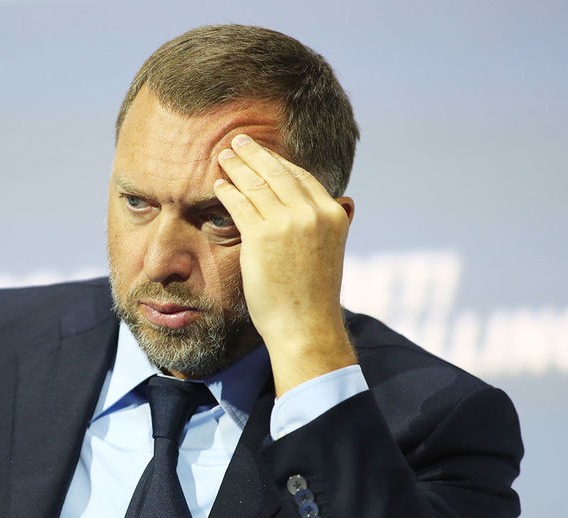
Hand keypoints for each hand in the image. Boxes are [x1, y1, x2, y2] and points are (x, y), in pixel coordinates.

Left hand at [214, 134, 356, 394]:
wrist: (306, 325)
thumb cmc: (314, 295)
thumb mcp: (334, 251)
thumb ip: (337, 223)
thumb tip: (347, 201)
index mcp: (333, 214)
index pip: (302, 178)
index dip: (280, 162)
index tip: (264, 154)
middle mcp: (314, 212)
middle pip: (278, 173)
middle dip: (255, 154)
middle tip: (238, 141)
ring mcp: (288, 222)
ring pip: (256, 184)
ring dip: (237, 167)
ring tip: (223, 157)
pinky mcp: (263, 235)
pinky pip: (240, 204)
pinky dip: (228, 192)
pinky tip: (219, 185)